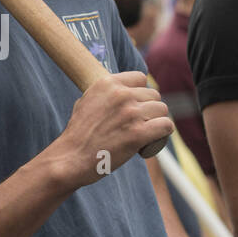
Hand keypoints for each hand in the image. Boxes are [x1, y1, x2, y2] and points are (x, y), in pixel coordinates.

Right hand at [54, 72, 173, 186]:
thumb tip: (119, 87)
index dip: (140, 93)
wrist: (71, 158)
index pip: (140, 78)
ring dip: (157, 121)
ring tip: (145, 132)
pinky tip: (154, 138)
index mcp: (107, 83)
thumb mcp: (86, 101)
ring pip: (161, 110)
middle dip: (149, 109)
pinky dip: (163, 132)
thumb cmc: (78, 134)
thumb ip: (104, 92)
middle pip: (153, 95)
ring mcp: (131, 113)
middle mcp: (121, 94)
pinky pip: (166, 125)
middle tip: (139, 123)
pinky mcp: (138, 133)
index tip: (135, 106)